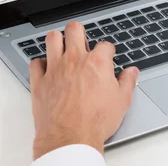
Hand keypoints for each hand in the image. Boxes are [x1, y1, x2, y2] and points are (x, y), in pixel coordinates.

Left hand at [29, 22, 138, 159]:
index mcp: (97, 62)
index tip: (107, 56)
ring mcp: (55, 68)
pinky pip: (35, 63)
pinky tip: (46, 68)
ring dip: (57, 40)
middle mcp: (74, 60)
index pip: (104, 44)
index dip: (107, 50)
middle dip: (79, 31)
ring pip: (52, 39)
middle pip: (74, 29)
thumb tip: (132, 72)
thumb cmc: (95, 121)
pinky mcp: (40, 81)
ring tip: (62, 46)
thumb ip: (127, 82)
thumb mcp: (122, 101)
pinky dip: (40, 63)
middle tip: (81, 40)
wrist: (71, 138)